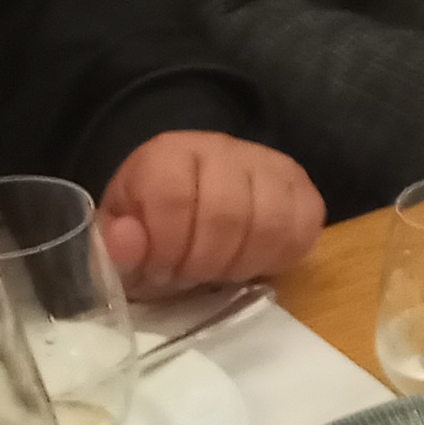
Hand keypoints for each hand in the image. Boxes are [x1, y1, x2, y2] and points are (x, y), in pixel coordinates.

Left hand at [98, 133, 323, 293]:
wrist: (196, 196)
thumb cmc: (154, 223)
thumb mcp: (123, 235)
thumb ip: (116, 243)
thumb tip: (125, 243)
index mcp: (168, 154)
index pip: (173, 197)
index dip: (167, 246)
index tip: (160, 270)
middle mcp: (222, 148)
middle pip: (227, 214)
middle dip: (205, 262)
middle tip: (192, 276)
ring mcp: (268, 163)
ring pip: (271, 222)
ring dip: (244, 262)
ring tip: (222, 271)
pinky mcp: (300, 184)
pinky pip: (306, 223)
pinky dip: (282, 254)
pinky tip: (255, 260)